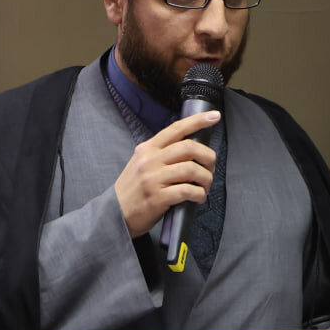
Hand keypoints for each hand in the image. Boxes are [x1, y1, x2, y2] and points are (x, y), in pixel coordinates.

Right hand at [114, 111, 219, 237]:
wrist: (115, 213)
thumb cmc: (133, 189)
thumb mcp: (141, 162)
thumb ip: (161, 153)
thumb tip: (191, 148)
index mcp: (148, 149)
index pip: (176, 129)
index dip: (197, 121)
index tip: (214, 116)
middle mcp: (150, 160)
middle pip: (188, 147)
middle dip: (208, 156)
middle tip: (211, 166)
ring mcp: (153, 179)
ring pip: (191, 169)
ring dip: (206, 178)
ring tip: (205, 185)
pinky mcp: (158, 197)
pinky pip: (187, 191)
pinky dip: (199, 194)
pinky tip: (199, 197)